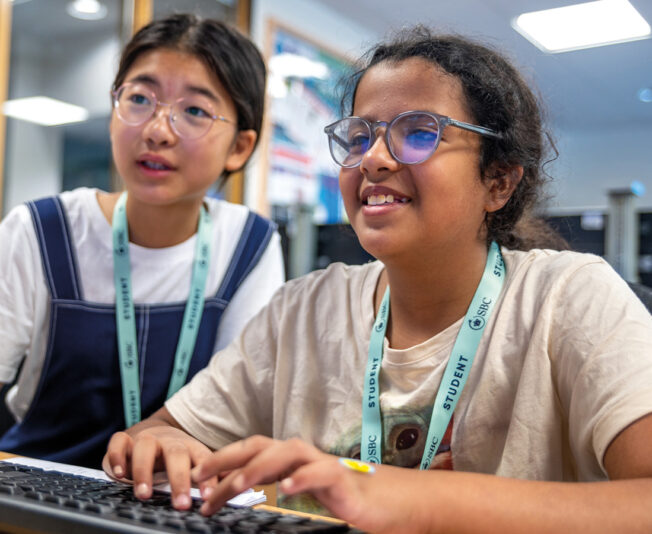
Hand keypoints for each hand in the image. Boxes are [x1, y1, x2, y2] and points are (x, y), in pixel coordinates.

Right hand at [103, 425, 216, 509]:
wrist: (153, 430)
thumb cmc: (176, 455)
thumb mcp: (193, 463)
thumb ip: (208, 476)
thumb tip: (234, 491)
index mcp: (190, 447)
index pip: (203, 460)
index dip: (207, 478)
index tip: (210, 497)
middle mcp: (169, 441)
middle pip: (177, 454)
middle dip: (179, 479)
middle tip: (180, 504)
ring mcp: (147, 438)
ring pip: (146, 446)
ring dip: (144, 470)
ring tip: (145, 495)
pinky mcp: (125, 439)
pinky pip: (119, 441)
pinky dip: (117, 456)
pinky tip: (118, 474)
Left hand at [191, 435, 423, 533]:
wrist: (382, 500)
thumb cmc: (337, 496)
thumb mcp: (297, 490)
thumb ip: (270, 486)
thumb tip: (231, 490)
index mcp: (287, 458)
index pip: (248, 451)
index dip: (220, 459)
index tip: (194, 476)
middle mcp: (300, 454)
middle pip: (258, 447)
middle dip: (226, 459)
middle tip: (198, 478)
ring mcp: (320, 463)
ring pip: (283, 455)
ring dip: (256, 468)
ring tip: (233, 485)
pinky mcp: (340, 478)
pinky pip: (319, 474)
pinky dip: (302, 478)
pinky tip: (286, 489)